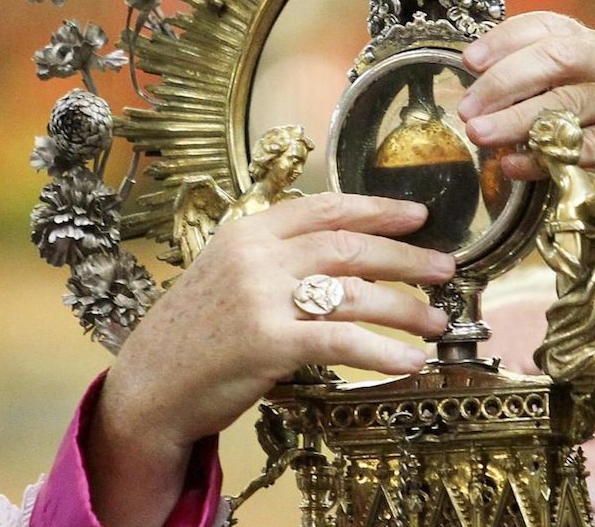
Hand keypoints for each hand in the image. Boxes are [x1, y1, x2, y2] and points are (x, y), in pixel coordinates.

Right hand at [86, 194, 453, 525]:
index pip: (326, 208)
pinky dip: (384, 351)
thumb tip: (343, 252)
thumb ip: (276, 257)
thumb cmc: (194, 335)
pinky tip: (411, 361)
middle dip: (406, 257)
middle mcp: (257, 256)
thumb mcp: (227, 275)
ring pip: (354, 293)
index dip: (377, 209)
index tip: (417, 216)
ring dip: (404, 308)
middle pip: (350, 246)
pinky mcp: (268, 343)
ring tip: (435, 320)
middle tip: (445, 268)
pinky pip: (342, 342)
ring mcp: (261, 298)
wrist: (149, 386)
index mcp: (248, 231)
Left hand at [458, 11, 594, 177]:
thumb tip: (477, 75)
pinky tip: (515, 166)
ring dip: (518, 122)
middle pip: (556, 61)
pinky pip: (588, 152)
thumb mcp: (587, 76)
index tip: (469, 60)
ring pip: (570, 108)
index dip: (505, 40)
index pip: (546, 28)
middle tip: (467, 109)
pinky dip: (545, 161)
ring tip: (480, 135)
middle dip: (505, 84)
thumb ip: (540, 72)